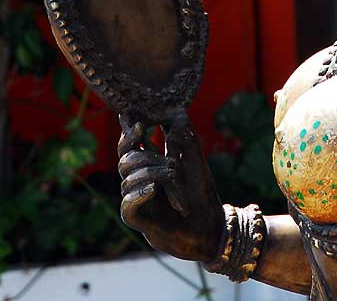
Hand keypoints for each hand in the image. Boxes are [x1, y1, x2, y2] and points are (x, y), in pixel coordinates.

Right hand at [118, 113, 224, 261]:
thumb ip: (182, 135)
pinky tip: (153, 189)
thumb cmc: (200, 191)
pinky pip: (127, 205)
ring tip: (175, 177)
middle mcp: (137, 181)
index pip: (128, 146)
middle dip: (147, 155)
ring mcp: (135, 200)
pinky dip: (138, 194)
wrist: (211, 224)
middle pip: (125, 160)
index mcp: (147, 164)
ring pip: (128, 179)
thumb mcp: (194, 157)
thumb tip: (171, 113)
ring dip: (153, 174)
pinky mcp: (138, 220)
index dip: (128, 134)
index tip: (139, 123)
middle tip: (173, 162)